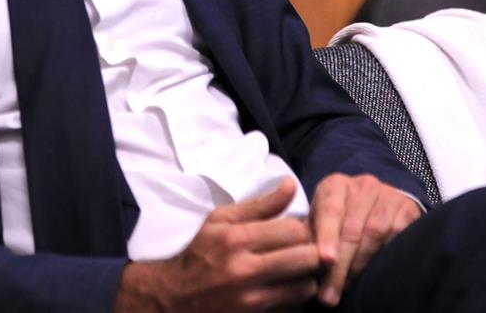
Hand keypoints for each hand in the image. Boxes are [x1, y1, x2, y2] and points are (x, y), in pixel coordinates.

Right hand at [114, 177, 319, 312]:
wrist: (174, 295)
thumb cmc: (200, 252)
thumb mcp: (221, 220)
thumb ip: (259, 204)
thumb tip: (291, 185)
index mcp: (236, 239)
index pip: (293, 230)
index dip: (300, 228)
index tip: (294, 231)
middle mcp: (245, 270)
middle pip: (306, 258)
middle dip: (310, 252)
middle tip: (304, 250)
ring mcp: (251, 300)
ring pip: (306, 287)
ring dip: (306, 278)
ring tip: (295, 271)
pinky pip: (293, 309)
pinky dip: (294, 300)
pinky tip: (283, 290)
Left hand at [310, 173, 420, 306]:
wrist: (375, 203)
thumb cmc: (338, 218)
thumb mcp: (320, 220)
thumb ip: (309, 238)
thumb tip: (299, 263)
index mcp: (335, 185)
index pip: (330, 211)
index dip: (327, 236)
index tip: (326, 259)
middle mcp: (363, 186)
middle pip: (353, 228)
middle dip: (341, 265)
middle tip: (329, 294)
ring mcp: (389, 196)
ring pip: (376, 234)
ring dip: (361, 266)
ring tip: (346, 289)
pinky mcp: (408, 210)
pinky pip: (398, 237)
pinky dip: (385, 259)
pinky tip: (373, 275)